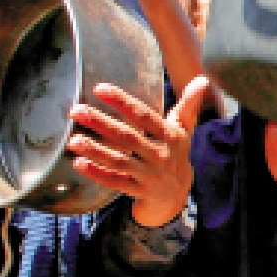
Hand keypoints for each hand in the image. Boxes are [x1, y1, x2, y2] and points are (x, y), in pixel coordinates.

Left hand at [67, 76, 209, 227]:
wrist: (177, 197)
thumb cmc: (175, 155)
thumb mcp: (184, 131)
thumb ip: (189, 105)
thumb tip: (203, 80)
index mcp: (170, 136)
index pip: (144, 116)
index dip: (123, 102)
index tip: (100, 89)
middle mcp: (161, 156)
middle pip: (128, 137)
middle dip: (101, 123)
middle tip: (76, 111)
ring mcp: (149, 176)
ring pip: (120, 161)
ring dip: (96, 151)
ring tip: (73, 140)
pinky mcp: (138, 192)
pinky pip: (116, 182)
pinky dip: (98, 174)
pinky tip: (79, 163)